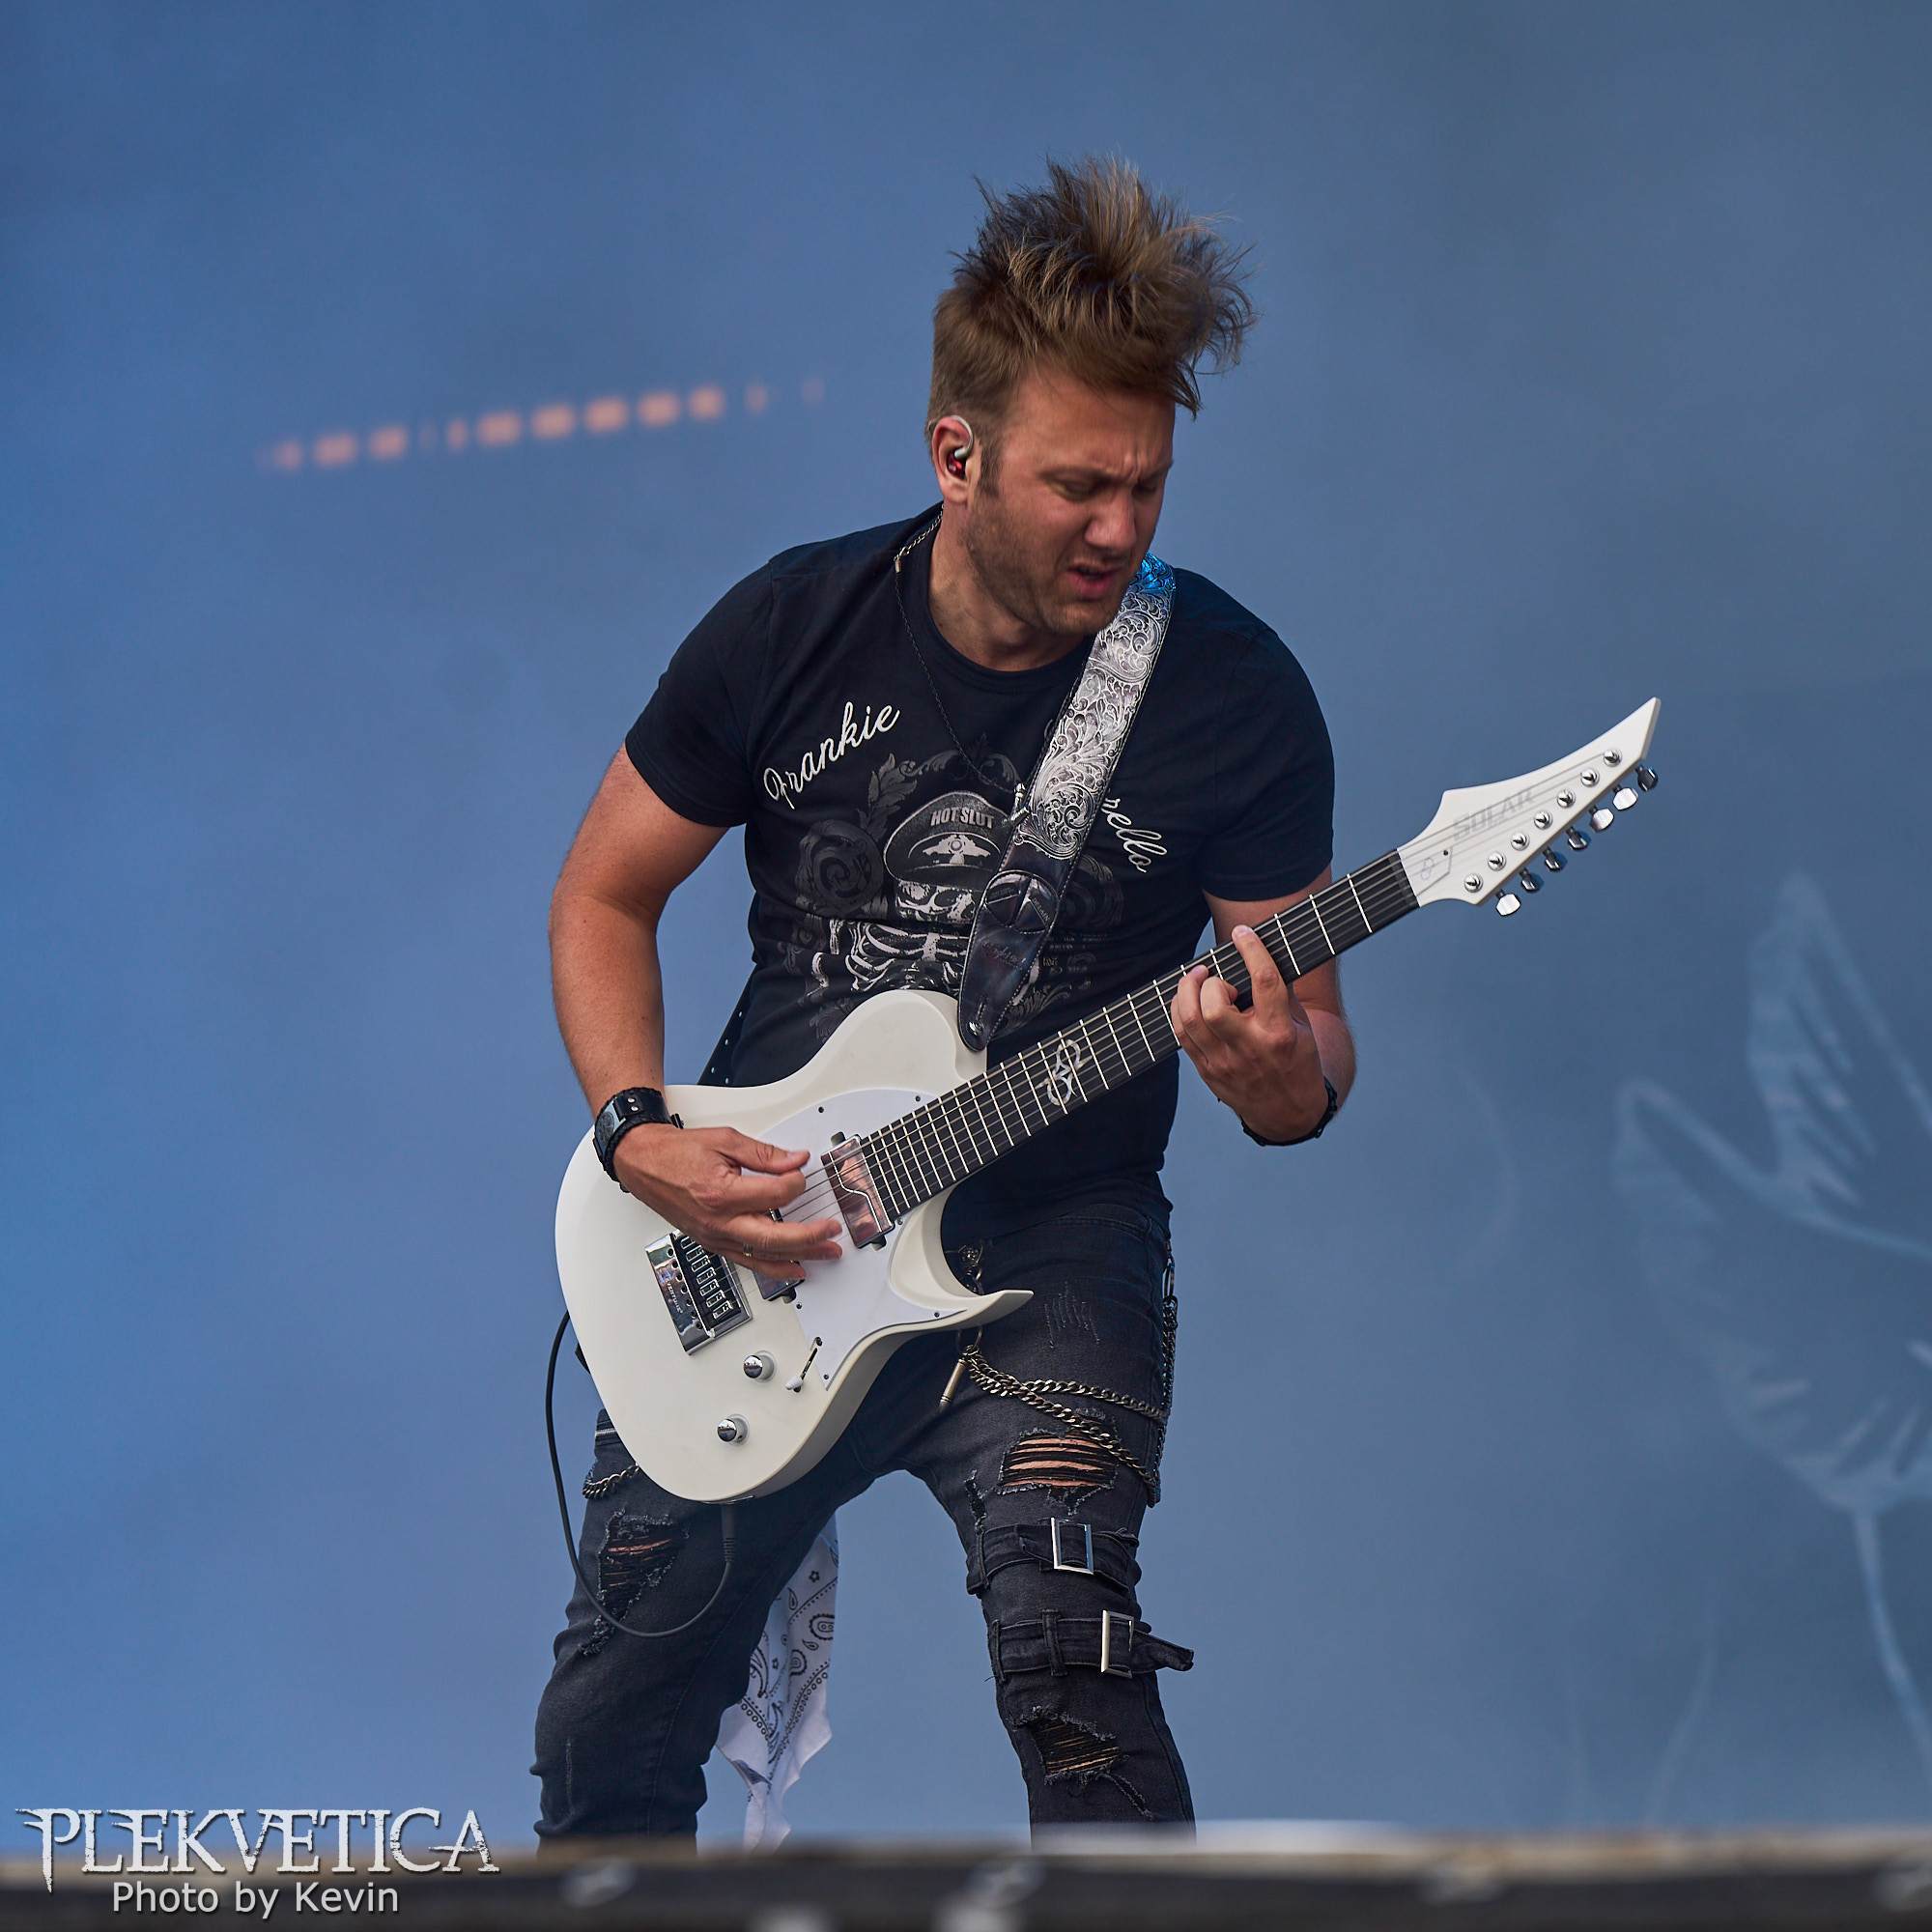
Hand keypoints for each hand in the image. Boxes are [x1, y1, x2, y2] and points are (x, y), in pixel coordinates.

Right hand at [611, 1125, 843, 1272]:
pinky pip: (748, 1261)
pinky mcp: (713, 1242)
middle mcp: (718, 1221)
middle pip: (774, 1237)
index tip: (801, 1173)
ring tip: (825, 1254)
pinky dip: (774, 1267)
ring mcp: (715, 1237)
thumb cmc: (676, 1153)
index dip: (795, 1182)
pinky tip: (794, 1267)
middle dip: (809, 1236)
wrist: (643, 1163)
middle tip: (832, 1231)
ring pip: (764, 1256)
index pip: (775, 1195)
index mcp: (721, 1193)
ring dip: (799, 1257)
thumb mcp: (724, 1141)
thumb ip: (764, 1154)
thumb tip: (796, 1160)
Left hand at [1169, 925, 1331, 1142]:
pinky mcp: (1207, 1072)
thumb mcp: (1301, 1027)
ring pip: (1190, 1021)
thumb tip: (1261, 955)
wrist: (1288, 1113)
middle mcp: (1250, 1048)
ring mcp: (1225, 1063)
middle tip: (1216, 977)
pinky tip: (1189, 1002)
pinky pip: (1182, 1035)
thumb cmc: (1296, 1062)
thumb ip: (1282, 993)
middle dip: (1210, 982)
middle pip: (1214, 1007)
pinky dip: (1180, 1011)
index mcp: (1279, 1033)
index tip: (1242, 934)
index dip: (1251, 951)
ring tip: (1197, 982)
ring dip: (1187, 992)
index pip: (1264, 983)